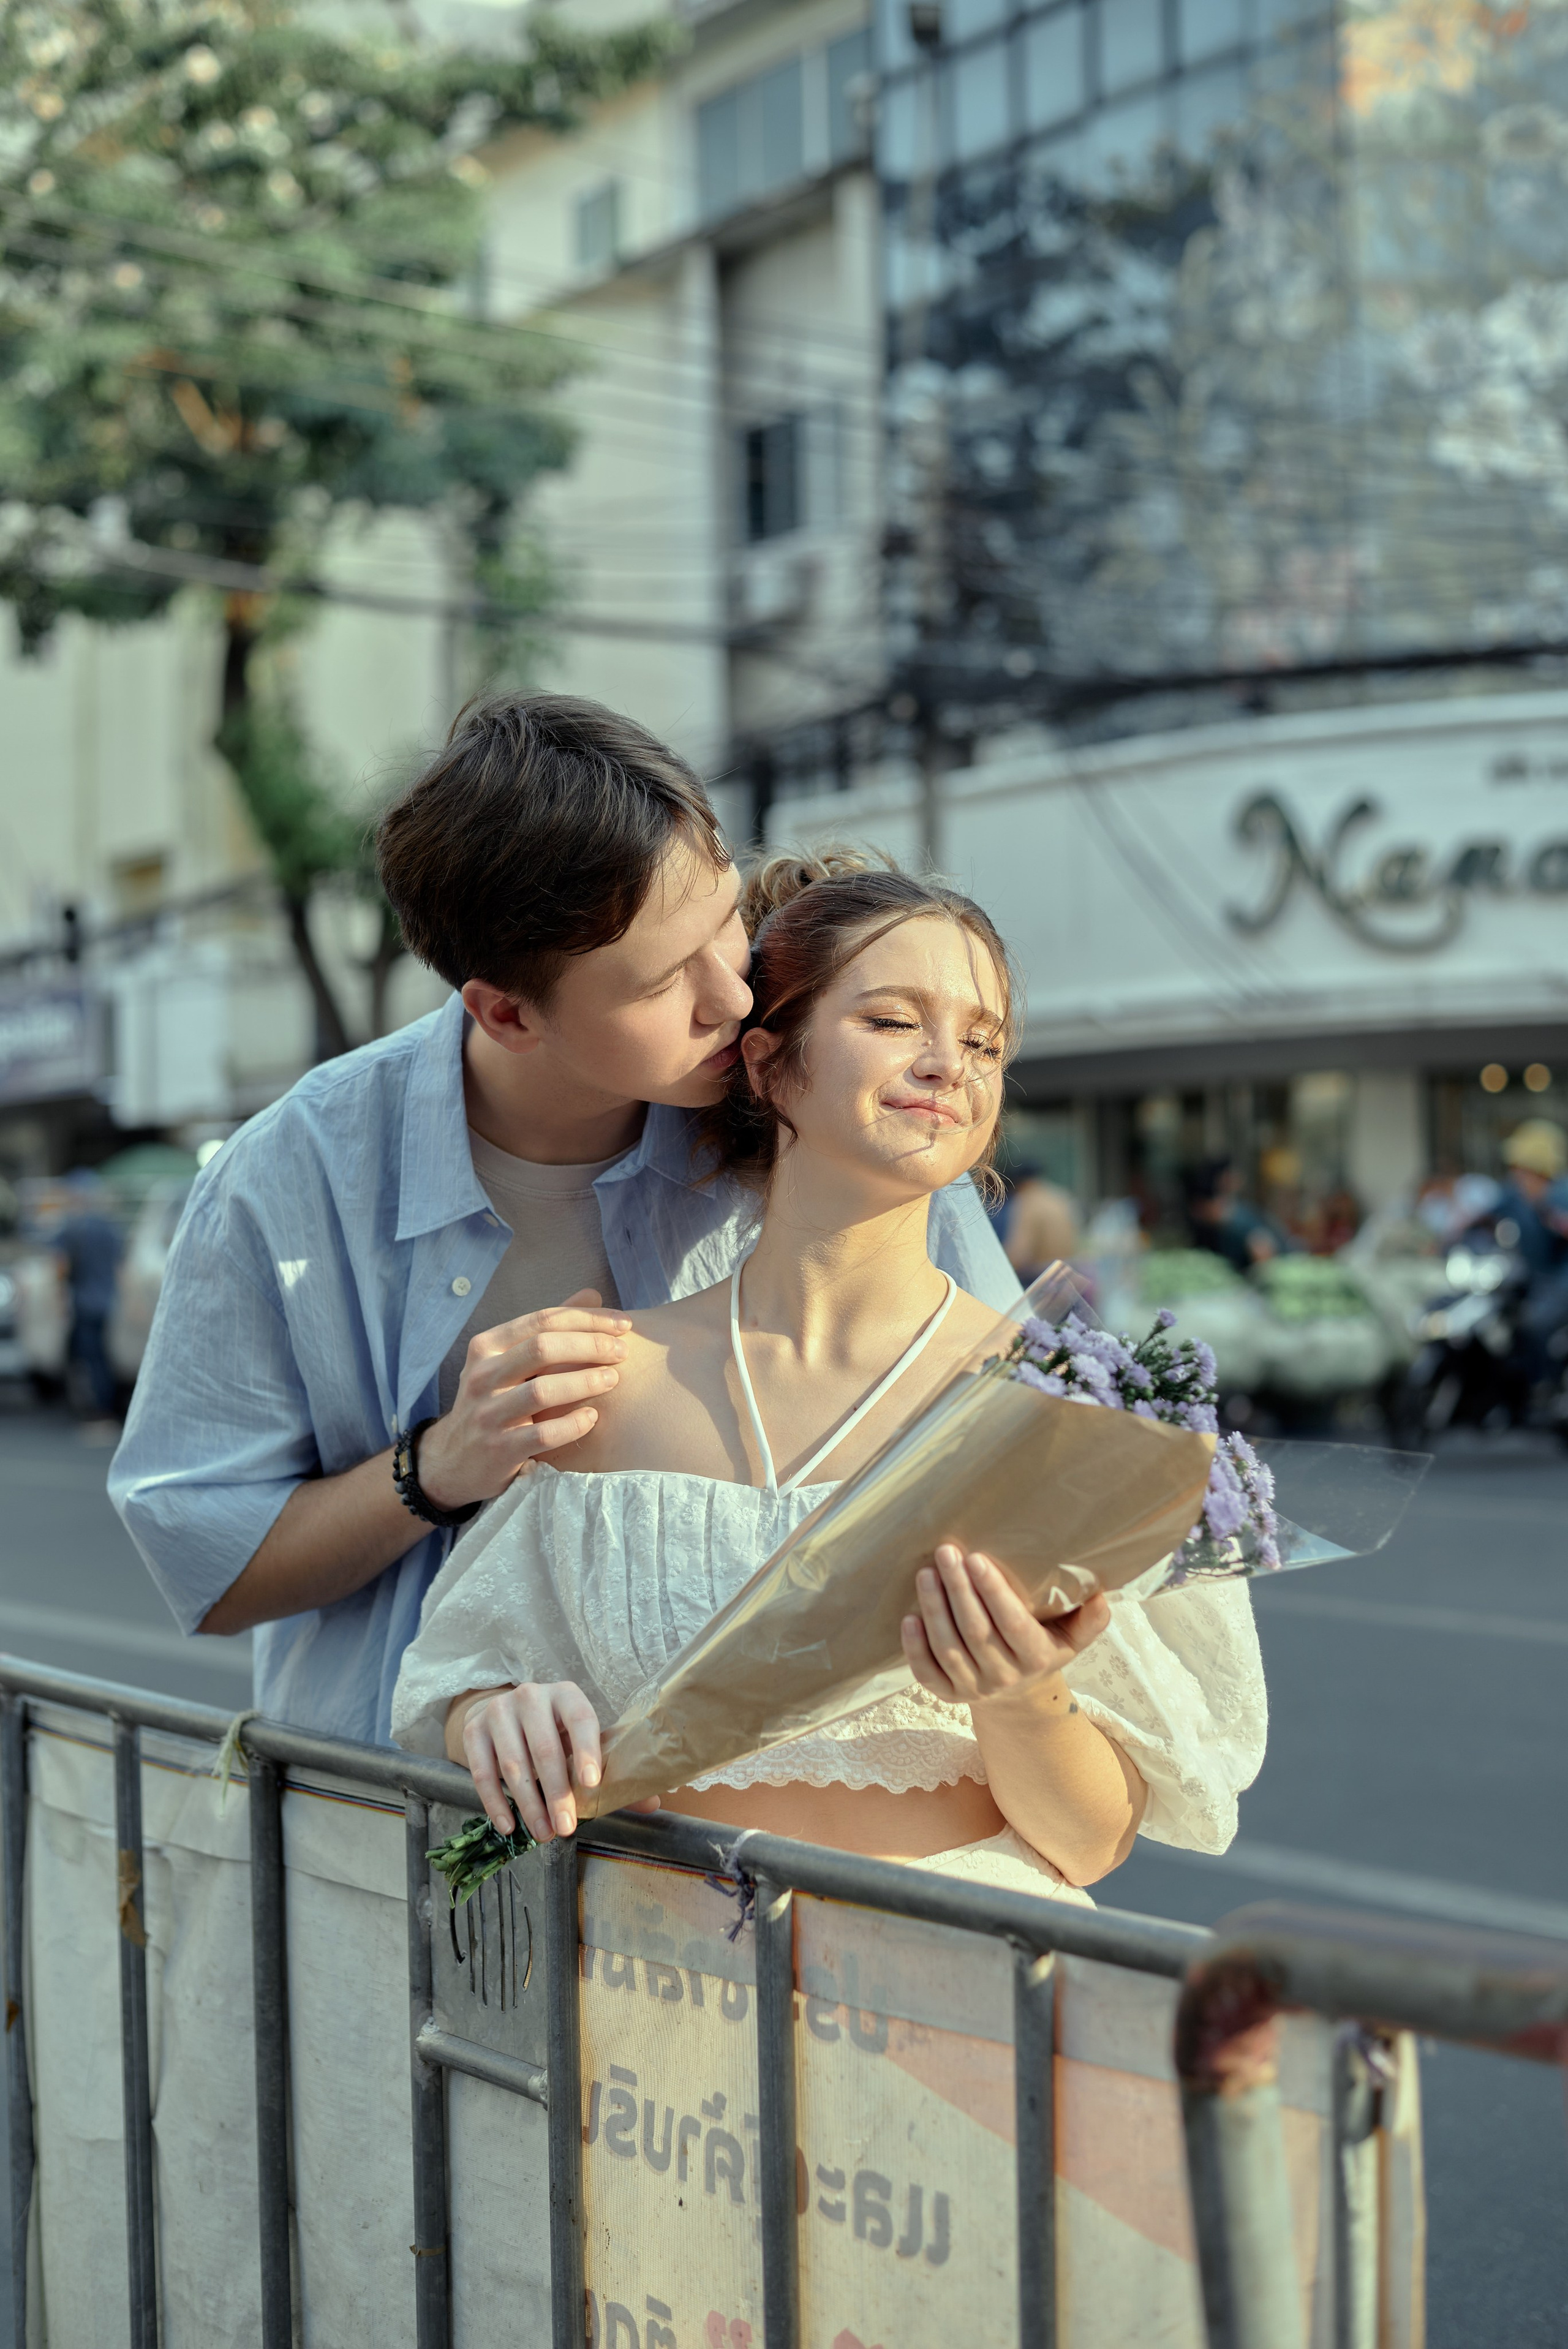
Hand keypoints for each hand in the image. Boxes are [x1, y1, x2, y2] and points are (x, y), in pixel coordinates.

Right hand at [419, 1290, 630, 1509]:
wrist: (454, 1460)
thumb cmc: (493, 1401)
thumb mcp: (508, 1360)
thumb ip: (547, 1329)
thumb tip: (592, 1295)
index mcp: (487, 1346)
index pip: (543, 1320)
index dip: (587, 1318)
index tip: (623, 1323)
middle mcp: (482, 1375)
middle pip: (543, 1348)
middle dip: (590, 1345)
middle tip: (622, 1352)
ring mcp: (488, 1413)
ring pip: (542, 1390)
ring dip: (584, 1382)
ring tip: (613, 1379)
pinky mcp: (499, 1449)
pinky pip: (543, 1434)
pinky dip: (573, 1424)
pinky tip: (593, 1417)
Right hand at [457, 1681, 659, 1841]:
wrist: (504, 1713)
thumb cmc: (553, 1732)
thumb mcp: (580, 1741)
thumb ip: (612, 1770)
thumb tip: (653, 1803)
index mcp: (566, 1695)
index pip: (580, 1719)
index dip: (587, 1750)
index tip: (592, 1784)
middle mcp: (531, 1696)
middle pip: (544, 1747)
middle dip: (556, 1792)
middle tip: (566, 1828)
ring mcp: (498, 1711)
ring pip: (513, 1763)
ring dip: (528, 1803)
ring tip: (543, 1833)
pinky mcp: (473, 1730)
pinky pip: (482, 1772)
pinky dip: (495, 1802)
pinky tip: (509, 1825)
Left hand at [901, 1545, 1110, 1706]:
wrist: (1020, 1697)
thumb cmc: (1044, 1647)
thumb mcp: (1073, 1637)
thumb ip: (1090, 1619)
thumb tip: (1101, 1594)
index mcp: (1036, 1657)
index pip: (1012, 1624)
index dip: (993, 1593)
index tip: (976, 1558)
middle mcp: (1004, 1676)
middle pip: (976, 1632)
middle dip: (959, 1591)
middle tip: (946, 1553)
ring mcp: (973, 1688)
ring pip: (949, 1649)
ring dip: (934, 1610)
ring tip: (926, 1574)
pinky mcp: (948, 1695)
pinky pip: (927, 1674)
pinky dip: (914, 1648)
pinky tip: (908, 1618)